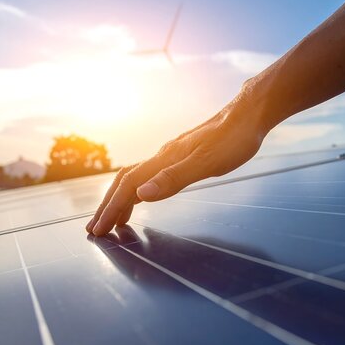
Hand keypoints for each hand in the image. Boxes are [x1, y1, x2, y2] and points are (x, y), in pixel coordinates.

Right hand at [86, 98, 267, 235]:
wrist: (249, 115)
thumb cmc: (234, 139)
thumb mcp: (208, 163)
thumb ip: (174, 179)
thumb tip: (142, 195)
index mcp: (165, 159)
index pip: (129, 186)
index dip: (111, 208)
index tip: (98, 230)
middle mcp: (163, 156)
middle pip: (125, 182)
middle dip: (108, 206)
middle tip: (95, 230)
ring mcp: (171, 156)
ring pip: (136, 179)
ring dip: (120, 200)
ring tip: (112, 220)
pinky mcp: (181, 156)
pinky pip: (150, 176)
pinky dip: (138, 191)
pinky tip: (141, 198)